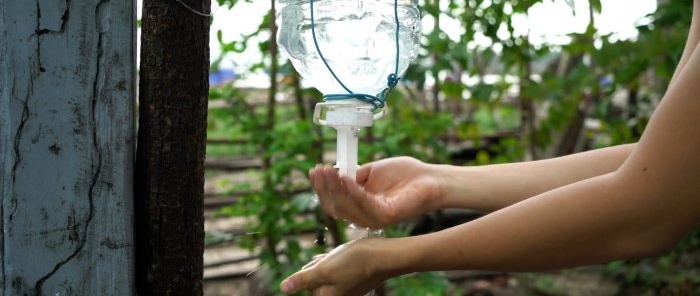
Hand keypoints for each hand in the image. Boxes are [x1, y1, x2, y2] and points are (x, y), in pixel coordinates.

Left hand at [280, 239, 389, 295]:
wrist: (383, 256)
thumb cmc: (354, 263)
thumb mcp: (324, 270)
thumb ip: (303, 280)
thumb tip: (283, 289)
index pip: (305, 288)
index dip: (309, 273)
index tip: (322, 266)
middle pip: (314, 282)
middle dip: (316, 268)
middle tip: (328, 261)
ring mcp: (345, 288)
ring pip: (325, 274)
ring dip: (325, 263)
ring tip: (336, 257)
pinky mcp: (352, 279)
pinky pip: (335, 272)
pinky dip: (334, 263)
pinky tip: (338, 256)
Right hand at [310, 156, 442, 228]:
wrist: (430, 179)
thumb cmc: (405, 175)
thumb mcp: (371, 171)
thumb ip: (353, 175)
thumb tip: (335, 174)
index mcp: (360, 206)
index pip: (334, 202)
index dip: (322, 187)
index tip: (315, 170)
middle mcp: (365, 216)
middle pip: (335, 207)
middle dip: (324, 187)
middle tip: (319, 169)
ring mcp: (374, 218)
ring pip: (346, 207)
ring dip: (335, 187)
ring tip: (329, 170)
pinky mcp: (385, 216)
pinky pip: (363, 204)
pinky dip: (353, 190)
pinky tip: (347, 177)